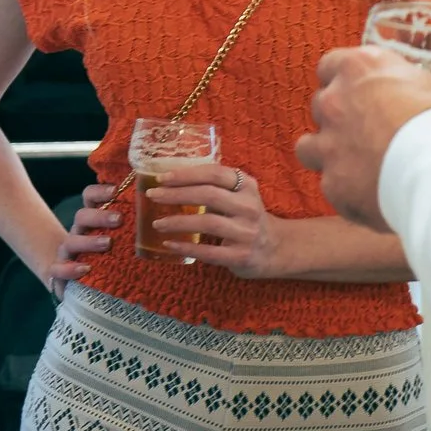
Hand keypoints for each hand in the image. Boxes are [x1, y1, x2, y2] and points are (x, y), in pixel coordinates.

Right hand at [44, 184, 124, 296]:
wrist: (78, 284)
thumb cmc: (107, 259)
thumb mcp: (121, 241)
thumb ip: (135, 228)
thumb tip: (161, 216)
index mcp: (92, 221)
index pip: (89, 197)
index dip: (99, 192)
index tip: (116, 191)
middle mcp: (78, 232)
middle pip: (82, 216)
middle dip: (99, 216)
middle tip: (119, 219)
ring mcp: (67, 253)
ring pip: (71, 241)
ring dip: (89, 241)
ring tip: (107, 243)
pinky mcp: (59, 273)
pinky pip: (58, 269)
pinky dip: (70, 268)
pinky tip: (85, 269)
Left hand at [149, 165, 287, 277]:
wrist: (276, 248)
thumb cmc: (246, 217)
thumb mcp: (240, 194)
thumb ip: (215, 185)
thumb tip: (170, 180)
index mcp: (247, 186)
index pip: (215, 173)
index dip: (186, 174)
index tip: (162, 177)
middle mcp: (249, 206)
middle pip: (208, 195)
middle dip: (176, 194)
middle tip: (153, 196)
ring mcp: (247, 232)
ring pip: (207, 222)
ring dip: (177, 221)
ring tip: (157, 223)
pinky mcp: (241, 256)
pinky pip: (208, 251)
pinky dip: (186, 247)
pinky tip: (169, 244)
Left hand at [300, 46, 430, 229]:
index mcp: (363, 67)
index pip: (331, 64)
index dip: (344, 81)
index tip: (363, 94)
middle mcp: (336, 101)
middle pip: (322, 106)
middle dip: (341, 120)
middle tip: (373, 136)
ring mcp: (329, 144)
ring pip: (309, 147)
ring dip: (329, 155)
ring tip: (360, 169)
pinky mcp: (332, 184)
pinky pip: (331, 188)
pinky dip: (347, 193)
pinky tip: (375, 199)